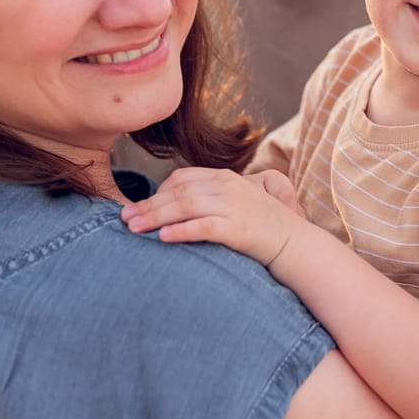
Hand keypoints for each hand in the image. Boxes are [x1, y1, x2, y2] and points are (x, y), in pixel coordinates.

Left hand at [120, 167, 305, 265]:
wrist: (293, 242)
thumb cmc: (260, 226)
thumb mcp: (235, 202)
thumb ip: (209, 198)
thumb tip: (174, 208)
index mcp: (224, 177)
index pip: (181, 177)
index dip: (156, 192)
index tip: (139, 208)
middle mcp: (227, 187)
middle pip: (178, 192)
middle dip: (148, 205)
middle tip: (124, 219)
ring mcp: (234, 207)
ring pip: (185, 206)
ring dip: (155, 217)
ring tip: (134, 229)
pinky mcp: (239, 228)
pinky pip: (204, 226)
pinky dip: (181, 231)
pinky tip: (163, 238)